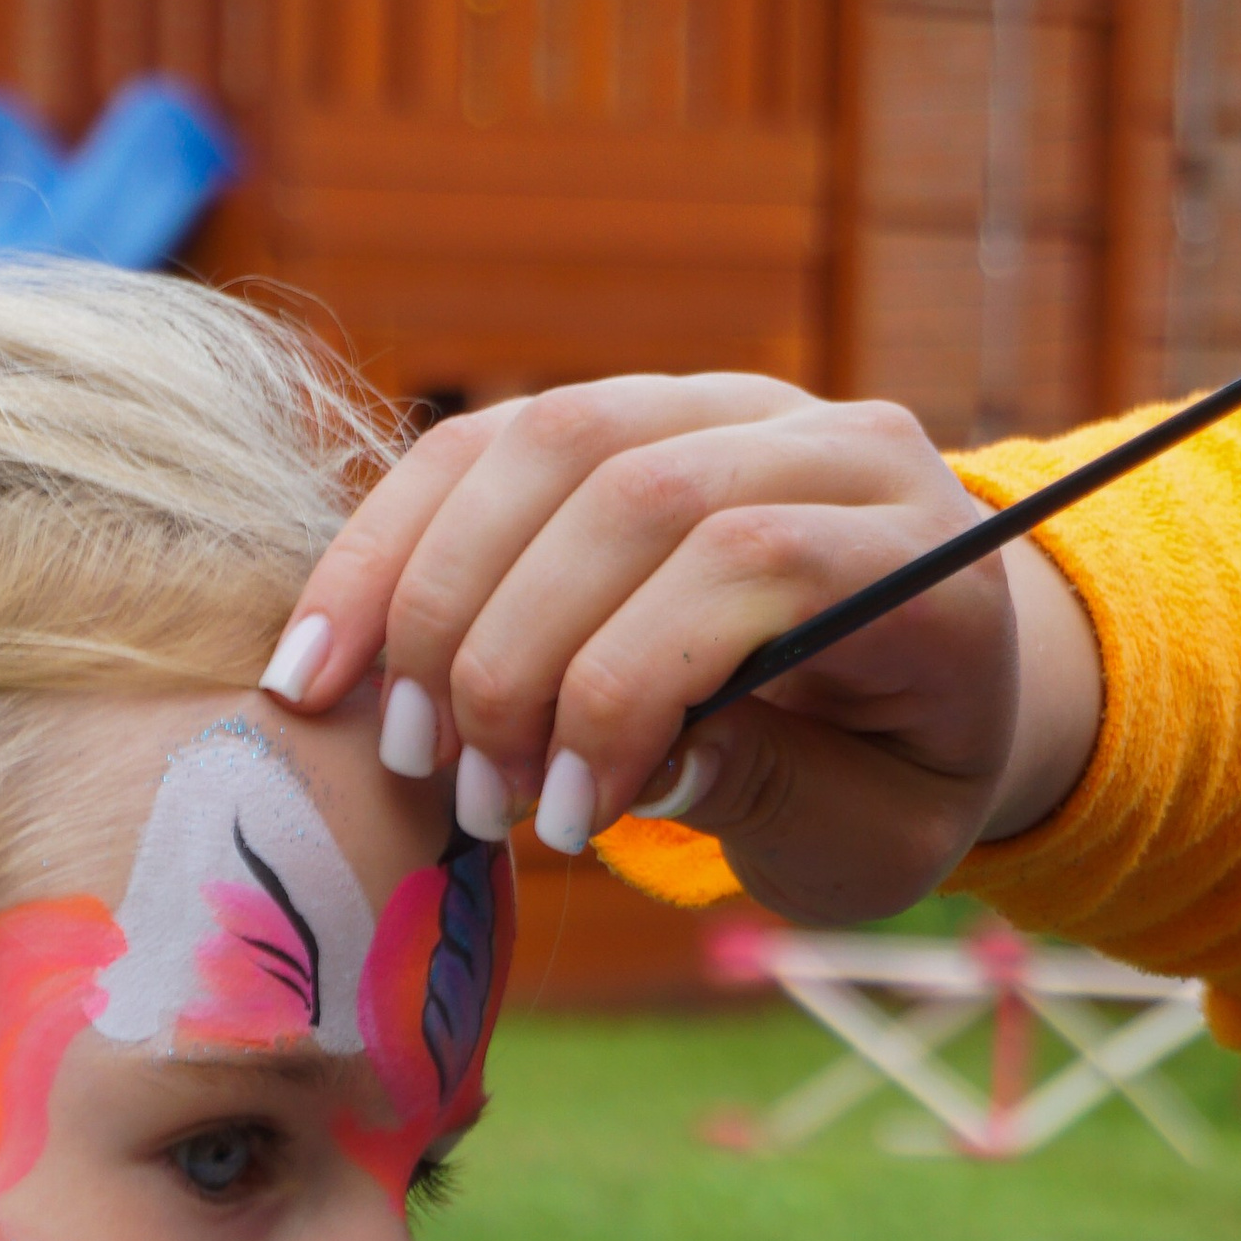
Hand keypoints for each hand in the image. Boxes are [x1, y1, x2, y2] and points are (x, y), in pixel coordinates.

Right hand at [263, 376, 1102, 922]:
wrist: (911, 688)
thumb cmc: (889, 783)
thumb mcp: (869, 834)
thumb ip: (777, 793)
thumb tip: (650, 761)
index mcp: (919, 549)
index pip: (748, 559)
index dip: (627, 688)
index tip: (569, 825)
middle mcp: (825, 440)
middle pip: (630, 492)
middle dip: (517, 655)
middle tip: (476, 798)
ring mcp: (714, 406)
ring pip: (542, 442)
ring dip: (437, 602)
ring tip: (408, 746)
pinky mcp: (616, 418)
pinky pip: (476, 451)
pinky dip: (383, 552)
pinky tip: (321, 664)